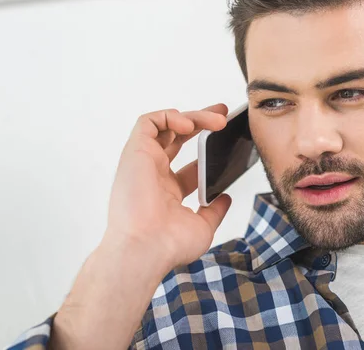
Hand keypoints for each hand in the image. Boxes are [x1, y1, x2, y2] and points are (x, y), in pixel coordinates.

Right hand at [106, 104, 231, 270]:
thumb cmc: (168, 244)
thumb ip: (214, 210)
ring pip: (166, 126)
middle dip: (201, 121)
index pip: (190, 164)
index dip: (208, 149)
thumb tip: (224, 198)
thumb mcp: (202, 226)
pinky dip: (169, 116)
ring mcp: (144, 162)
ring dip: (193, 116)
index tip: (228, 140)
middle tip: (224, 114)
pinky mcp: (135, 152)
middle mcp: (154, 174)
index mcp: (168, 191)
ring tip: (218, 120)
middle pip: (178, 138)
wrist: (146, 249)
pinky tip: (189, 124)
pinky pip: (148, 122)